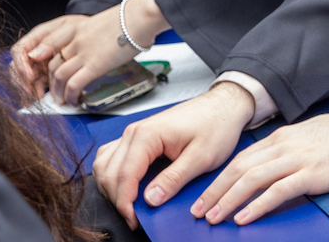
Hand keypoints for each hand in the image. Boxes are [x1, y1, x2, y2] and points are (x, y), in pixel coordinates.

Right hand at [9, 13, 86, 99]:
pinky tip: (44, 94)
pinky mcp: (44, 72)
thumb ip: (51, 41)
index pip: (18, 51)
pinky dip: (38, 90)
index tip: (30, 76)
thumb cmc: (80, 28)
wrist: (93, 35)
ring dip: (30, 87)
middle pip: (18, 66)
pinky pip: (36, 83)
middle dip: (23, 79)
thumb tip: (32, 55)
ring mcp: (38, 62)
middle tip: (32, 89)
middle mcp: (34, 50)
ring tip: (40, 94)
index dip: (21, 64)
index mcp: (36, 37)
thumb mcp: (68, 30)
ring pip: (25, 77)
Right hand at [94, 83, 254, 227]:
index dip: (125, 203)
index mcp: (147, 135)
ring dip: (112, 188)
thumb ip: (174, 179)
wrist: (223, 106)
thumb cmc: (216, 125)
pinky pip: (113, 158)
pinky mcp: (138, 137)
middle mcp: (134, 132)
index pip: (123, 176)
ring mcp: (134, 133)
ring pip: (105, 166)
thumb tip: (151, 200)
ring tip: (130, 206)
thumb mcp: (201, 157)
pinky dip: (114, 176)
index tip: (134, 221)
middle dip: (118, 199)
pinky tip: (127, 188)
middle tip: (134, 218)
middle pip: (109, 173)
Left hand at [190, 110, 328, 224]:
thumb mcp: (309, 134)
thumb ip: (287, 147)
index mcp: (282, 137)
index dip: (220, 178)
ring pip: (252, 180)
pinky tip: (244, 217)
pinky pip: (277, 191)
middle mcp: (284, 146)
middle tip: (200, 210)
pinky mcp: (311, 174)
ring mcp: (297, 159)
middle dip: (216, 191)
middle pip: (240, 169)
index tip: (207, 194)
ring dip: (229, 200)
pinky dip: (257, 205)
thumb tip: (271, 161)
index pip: (242, 158)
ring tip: (215, 217)